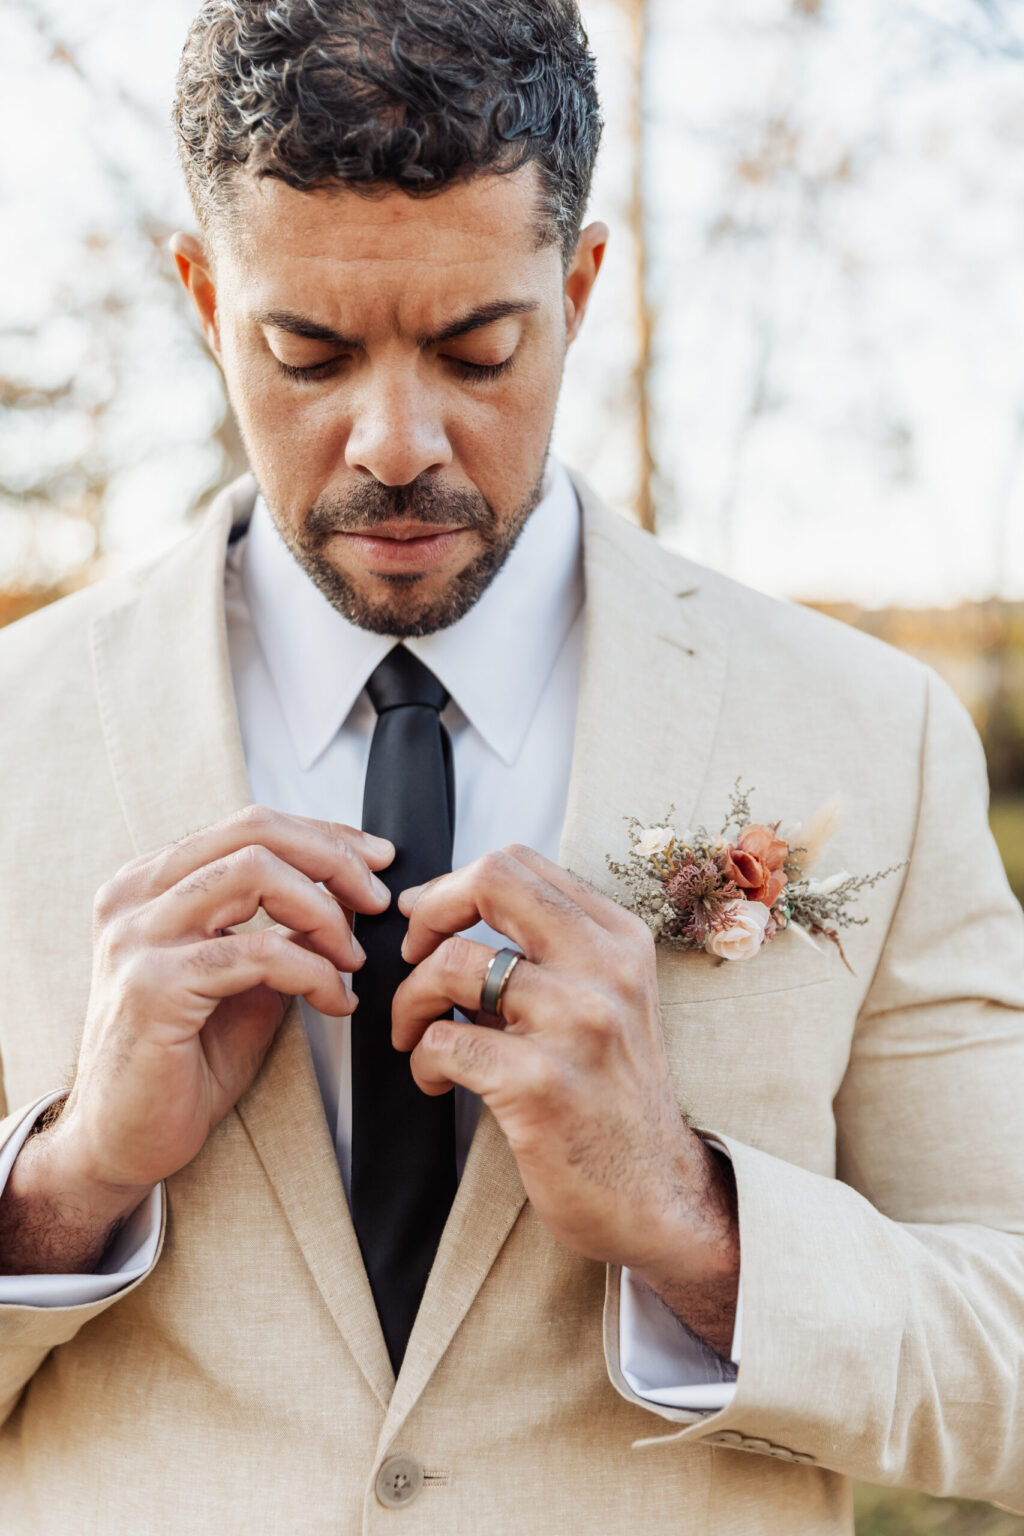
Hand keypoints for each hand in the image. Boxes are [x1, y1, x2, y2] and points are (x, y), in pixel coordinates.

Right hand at [57, 806, 393, 1196]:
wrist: (124, 1139)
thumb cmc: (182, 1061)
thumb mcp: (243, 978)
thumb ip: (281, 929)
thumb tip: (347, 895)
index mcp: (149, 884)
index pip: (249, 825)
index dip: (325, 836)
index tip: (376, 859)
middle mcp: (134, 898)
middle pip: (254, 833)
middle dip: (334, 861)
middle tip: (376, 901)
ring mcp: (137, 938)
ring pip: (256, 874)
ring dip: (324, 914)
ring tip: (350, 959)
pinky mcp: (154, 986)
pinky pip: (259, 952)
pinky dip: (313, 971)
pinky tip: (334, 999)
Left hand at [393, 845, 738, 1354]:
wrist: (656, 1196)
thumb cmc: (613, 1100)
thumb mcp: (602, 1002)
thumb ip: (545, 953)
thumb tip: (444, 912)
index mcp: (619, 940)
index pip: (519, 864)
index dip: (454, 887)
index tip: (430, 925)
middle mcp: (606, 969)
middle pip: (492, 880)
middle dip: (429, 912)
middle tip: (411, 954)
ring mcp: (577, 1023)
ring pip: (453, 964)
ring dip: (411, 1000)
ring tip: (416, 1034)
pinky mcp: (541, 1082)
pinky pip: (442, 1043)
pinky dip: (423, 1061)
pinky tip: (438, 1081)